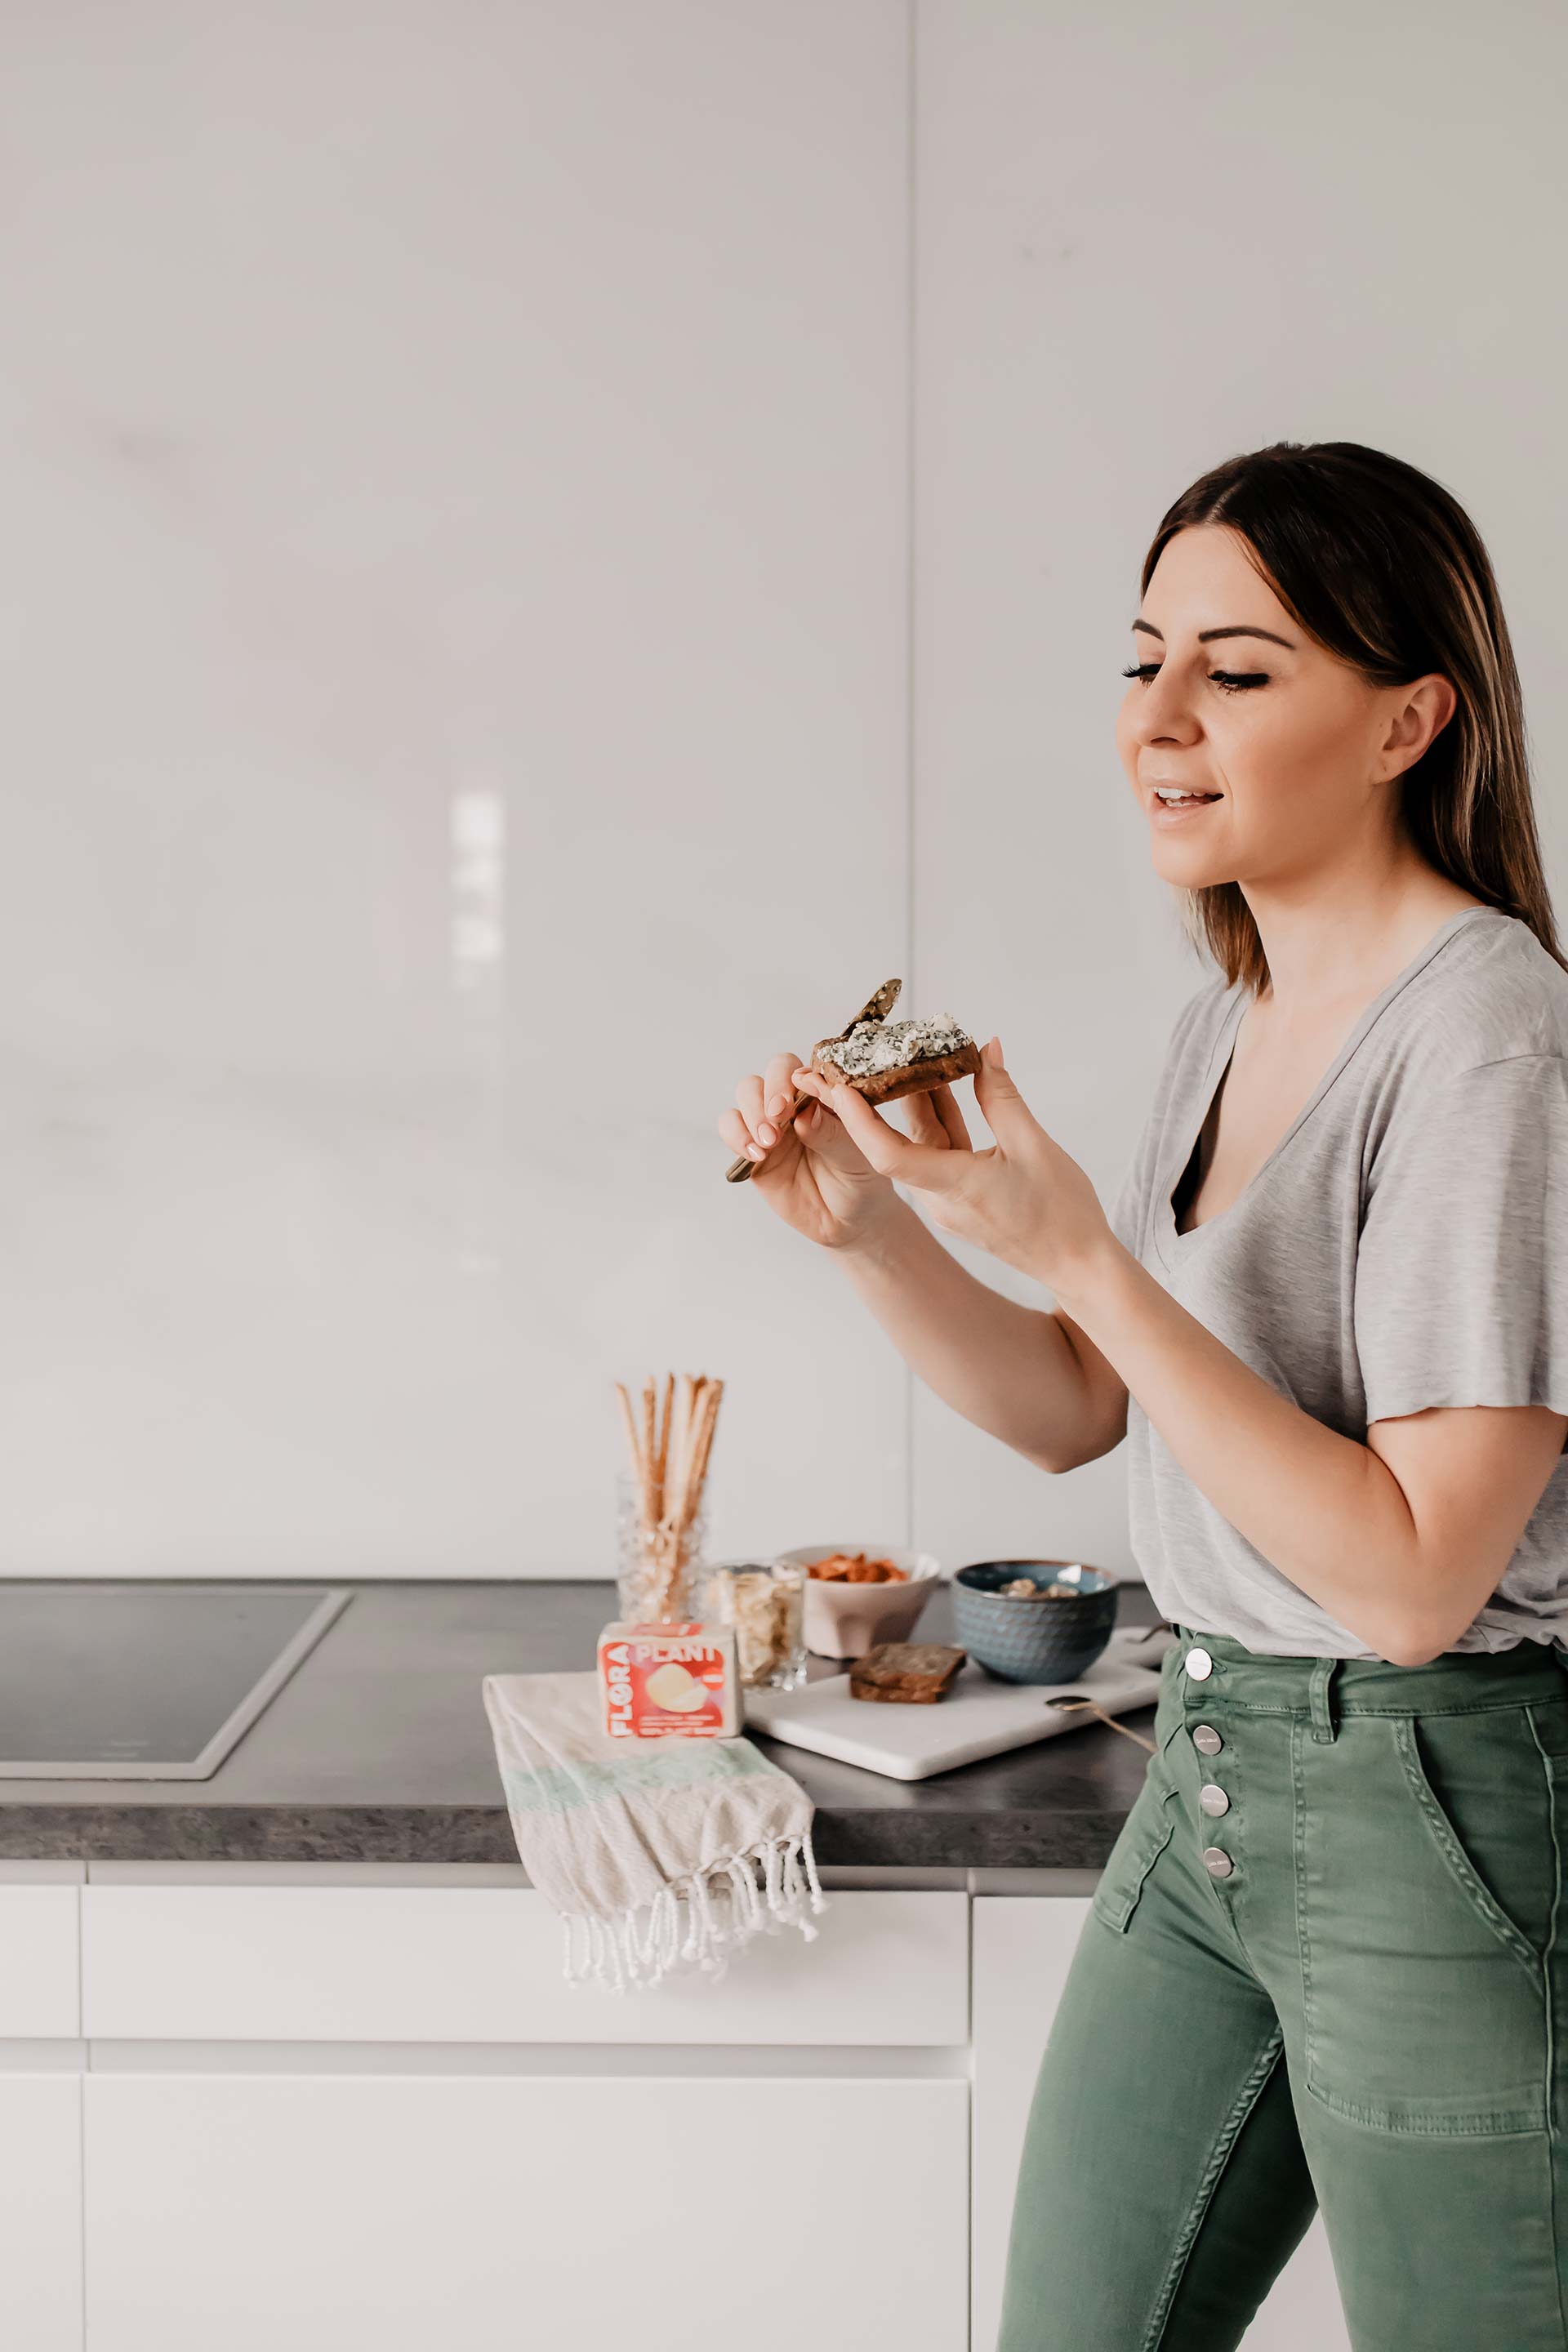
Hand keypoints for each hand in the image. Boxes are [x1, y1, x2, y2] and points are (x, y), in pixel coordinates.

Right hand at [718, 1049, 966, 1253]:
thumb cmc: (861, 1181)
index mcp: (823, 1096)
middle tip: (779, 1115)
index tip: (800, 1091)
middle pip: (768, 1075)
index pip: (802, 1069)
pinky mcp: (752, 1151)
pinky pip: (731, 1129)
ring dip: (752, 1112)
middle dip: (770, 1091)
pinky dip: (736, 1135)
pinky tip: (757, 1154)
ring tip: (769, 1141)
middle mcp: (794, 1105)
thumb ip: (832, 1133)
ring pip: (745, 1095)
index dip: (796, 1076)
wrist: (849, 1222)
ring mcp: (770, 1126)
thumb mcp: (858, 1157)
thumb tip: (806, 1113)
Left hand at [789, 1037, 1113, 1295]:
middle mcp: (940, 1199)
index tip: (839, 1087)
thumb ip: (1002, 1096)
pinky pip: (941, 1155)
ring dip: (915, 1106)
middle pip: (898, 1144)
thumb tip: (986, 1049)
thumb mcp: (1033, 1144)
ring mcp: (949, 1202)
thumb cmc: (1062, 1213)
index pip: (888, 1154)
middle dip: (876, 1102)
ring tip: (900, 1058)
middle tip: (855, 1061)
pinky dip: (941, 1123)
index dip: (858, 1120)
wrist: (1080, 1265)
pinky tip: (942, 1088)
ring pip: (922, 1146)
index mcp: (953, 1187)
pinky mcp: (962, 1201)